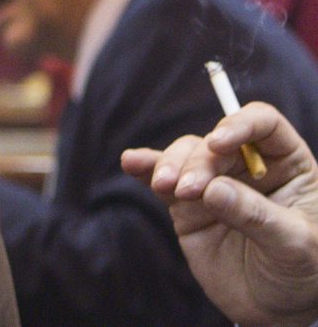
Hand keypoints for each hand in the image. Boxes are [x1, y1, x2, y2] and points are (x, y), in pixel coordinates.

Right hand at [121, 102, 317, 325]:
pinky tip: (131, 162)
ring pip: (185, 156)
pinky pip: (161, 179)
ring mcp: (214, 183)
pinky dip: (145, 168)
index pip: (263, 125)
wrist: (274, 308)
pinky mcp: (186, 205)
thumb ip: (255, 214)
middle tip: (188, 190)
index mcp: (287, 165)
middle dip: (197, 161)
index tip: (217, 143)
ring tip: (165, 187)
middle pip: (214, 143)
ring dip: (169, 165)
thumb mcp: (293, 244)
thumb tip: (212, 190)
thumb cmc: (301, 271)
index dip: (240, 125)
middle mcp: (248, 166)